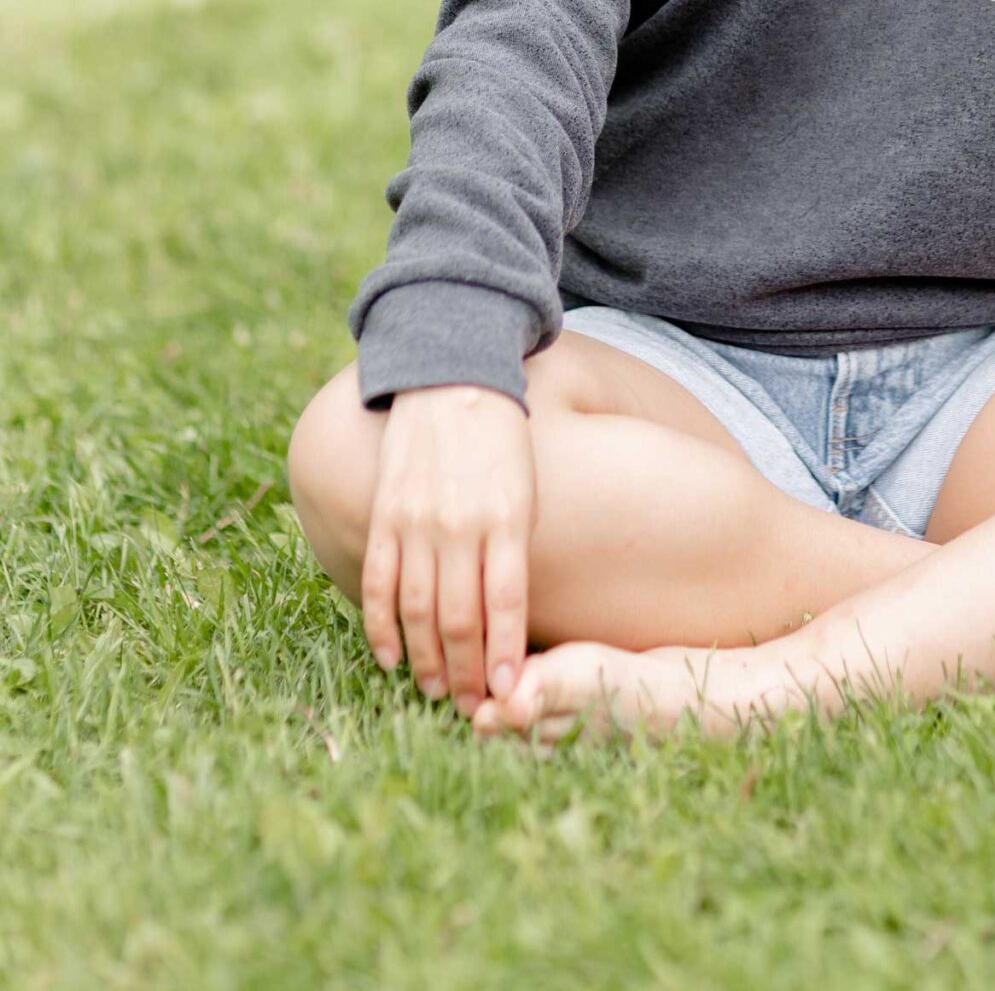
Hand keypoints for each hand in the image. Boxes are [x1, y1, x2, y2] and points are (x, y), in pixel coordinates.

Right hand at [362, 382, 535, 717]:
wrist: (453, 378)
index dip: (503, 655)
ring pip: (416, 609)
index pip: (506, 603)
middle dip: (466, 672)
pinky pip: (378, 581)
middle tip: (470, 708)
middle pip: (459, 617)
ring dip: (425, 659)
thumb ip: (514, 550)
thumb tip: (510, 620)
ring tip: (435, 692)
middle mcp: (459, 524)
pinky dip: (380, 626)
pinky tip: (389, 657)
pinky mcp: (384, 514)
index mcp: (505, 517)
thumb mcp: (525, 490)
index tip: (506, 694)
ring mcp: (417, 520)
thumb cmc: (501, 442)